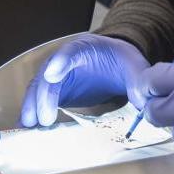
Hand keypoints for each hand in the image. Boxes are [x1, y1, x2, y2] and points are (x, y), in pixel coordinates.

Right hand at [20, 34, 147, 126]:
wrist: (114, 62)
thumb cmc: (122, 61)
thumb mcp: (134, 68)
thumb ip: (138, 82)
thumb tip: (143, 102)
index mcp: (86, 47)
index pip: (71, 51)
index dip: (60, 62)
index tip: (52, 75)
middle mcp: (66, 59)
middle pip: (49, 73)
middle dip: (44, 95)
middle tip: (45, 118)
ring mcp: (58, 74)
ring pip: (39, 87)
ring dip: (33, 105)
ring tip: (30, 124)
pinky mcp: (56, 90)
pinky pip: (40, 99)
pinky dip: (33, 111)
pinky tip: (29, 126)